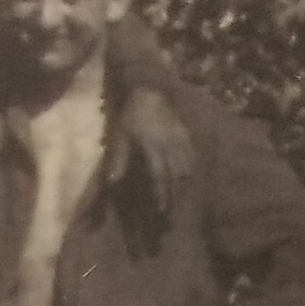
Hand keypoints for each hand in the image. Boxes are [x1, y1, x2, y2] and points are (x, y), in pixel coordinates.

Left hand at [120, 83, 194, 222]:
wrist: (149, 90)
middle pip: (174, 176)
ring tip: (181, 202)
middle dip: (174, 196)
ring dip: (183, 186)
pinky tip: (189, 180)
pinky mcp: (186, 135)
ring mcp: (181, 140)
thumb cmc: (131, 115)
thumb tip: (112, 182)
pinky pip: (192, 157)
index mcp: (153, 147)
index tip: (161, 211)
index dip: (160, 194)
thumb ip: (119, 160)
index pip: (159, 176)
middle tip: (172, 214)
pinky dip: (190, 171)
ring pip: (185, 168)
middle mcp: (170, 145)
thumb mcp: (120, 136)